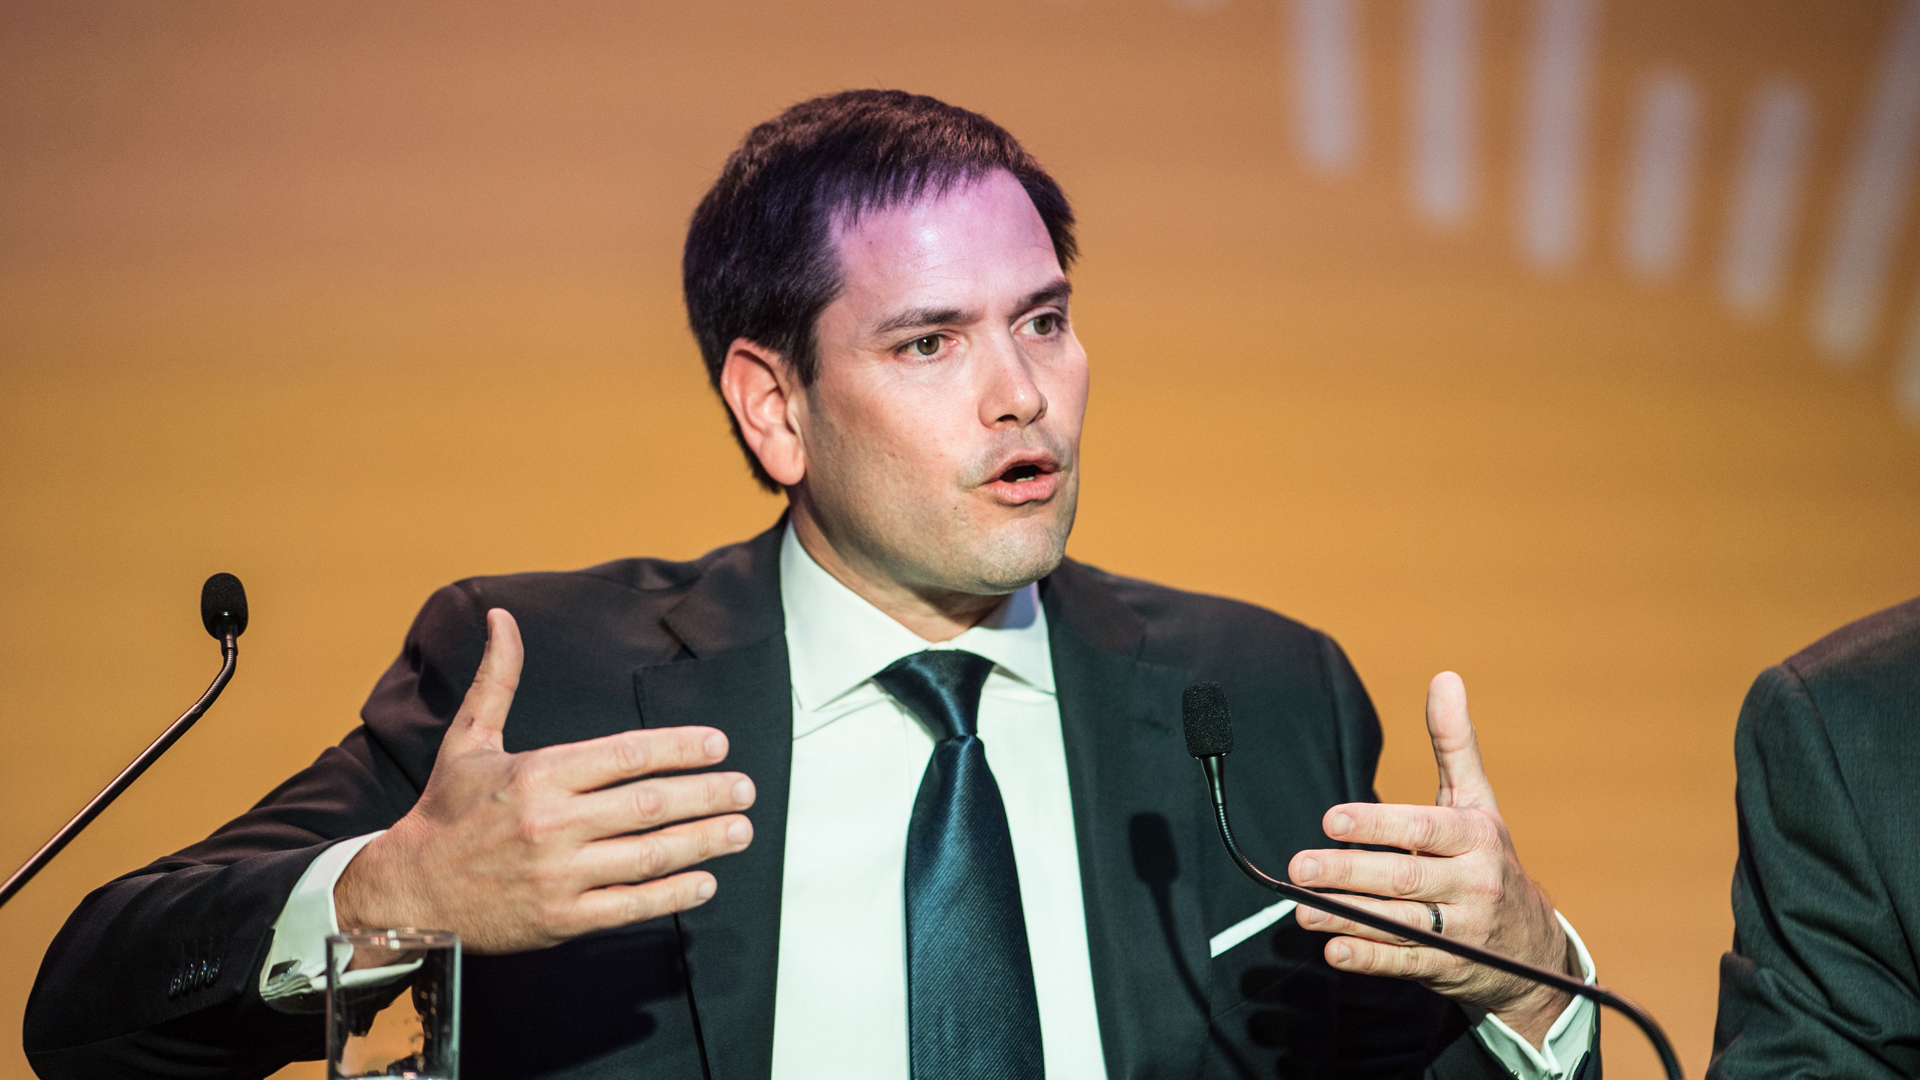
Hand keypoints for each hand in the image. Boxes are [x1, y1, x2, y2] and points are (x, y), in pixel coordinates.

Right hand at [334, 608, 755, 953]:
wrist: (408, 890)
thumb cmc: (446, 811)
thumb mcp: (468, 739)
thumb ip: (498, 679)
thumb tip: (503, 616)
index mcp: (538, 773)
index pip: (626, 755)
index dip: (678, 748)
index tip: (718, 745)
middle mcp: (552, 822)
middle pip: (649, 804)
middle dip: (706, 795)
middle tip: (746, 789)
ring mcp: (558, 873)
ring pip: (649, 855)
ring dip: (703, 842)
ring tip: (740, 831)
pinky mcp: (560, 919)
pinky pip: (630, 904)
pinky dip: (672, 895)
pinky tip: (705, 883)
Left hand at [1287, 672, 1575, 1045]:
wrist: (1533, 949)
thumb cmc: (1488, 859)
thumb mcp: (1478, 801)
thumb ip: (1454, 743)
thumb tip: (1445, 677)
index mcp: (1476, 837)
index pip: (1422, 829)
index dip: (1376, 826)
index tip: (1330, 820)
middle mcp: (1473, 884)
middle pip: (1404, 878)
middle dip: (1348, 872)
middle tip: (1299, 866)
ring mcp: (1463, 930)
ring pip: (1400, 923)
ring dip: (1346, 917)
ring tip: (1301, 909)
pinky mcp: (1450, 968)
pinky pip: (1406, 962)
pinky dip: (1369, 958)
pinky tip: (1333, 950)